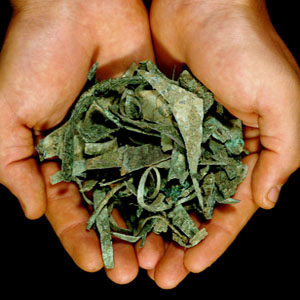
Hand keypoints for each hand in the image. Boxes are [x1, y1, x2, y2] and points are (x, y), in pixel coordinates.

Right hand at [0, 0, 153, 283]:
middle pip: (110, 207)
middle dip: (121, 240)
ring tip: (161, 257)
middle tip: (135, 273)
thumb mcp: (8, 112)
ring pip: (140, 191)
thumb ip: (14, 165)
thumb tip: (34, 211)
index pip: (70, 209)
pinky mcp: (151, 120)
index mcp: (61, 156)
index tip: (94, 265)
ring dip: (149, 224)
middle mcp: (97, 153)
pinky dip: (169, 187)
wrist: (76, 6)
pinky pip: (162, 158)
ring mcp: (127, 138)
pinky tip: (179, 214)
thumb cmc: (33, 52)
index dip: (80, 238)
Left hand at [136, 0, 299, 287]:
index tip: (193, 268)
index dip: (213, 242)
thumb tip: (266, 202)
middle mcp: (209, 153)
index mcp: (242, 153)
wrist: (201, 5)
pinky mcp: (153, 126)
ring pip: (165, 196)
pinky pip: (143, 166)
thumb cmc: (245, 46)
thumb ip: (281, 152)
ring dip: (153, 228)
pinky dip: (134, 193)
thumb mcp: (279, 98)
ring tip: (137, 259)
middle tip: (158, 276)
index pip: (229, 210)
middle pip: (193, 211)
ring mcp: (179, 142)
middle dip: (179, 244)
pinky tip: (122, 216)